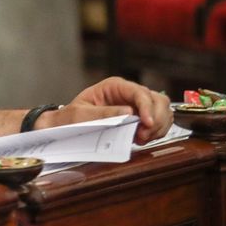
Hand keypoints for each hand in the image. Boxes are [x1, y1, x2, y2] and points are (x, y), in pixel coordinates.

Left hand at [36, 77, 172, 143]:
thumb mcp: (81, 115)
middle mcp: (128, 94)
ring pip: (163, 111)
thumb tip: (128, 112)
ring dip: (159, 126)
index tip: (147, 123)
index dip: (147, 107)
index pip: (139, 93)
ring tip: (141, 138)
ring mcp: (136, 105)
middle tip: (143, 135)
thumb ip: (104, 114)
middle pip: (158, 100)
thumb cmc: (69, 118)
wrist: (63, 127)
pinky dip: (157, 131)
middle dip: (156, 118)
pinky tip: (142, 138)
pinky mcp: (139, 118)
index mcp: (114, 86)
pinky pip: (159, 122)